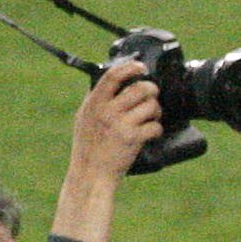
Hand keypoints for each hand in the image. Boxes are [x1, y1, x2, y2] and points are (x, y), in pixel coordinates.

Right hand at [68, 56, 164, 185]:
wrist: (90, 173)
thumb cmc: (88, 147)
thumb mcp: (84, 119)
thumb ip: (97, 102)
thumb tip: (112, 82)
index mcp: (93, 103)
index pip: (112, 76)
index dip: (130, 68)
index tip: (141, 67)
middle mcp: (106, 111)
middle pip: (139, 88)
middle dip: (151, 91)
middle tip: (152, 97)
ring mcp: (120, 124)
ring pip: (150, 106)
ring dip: (156, 111)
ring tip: (151, 117)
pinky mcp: (132, 139)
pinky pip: (155, 126)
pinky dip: (157, 129)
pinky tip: (151, 133)